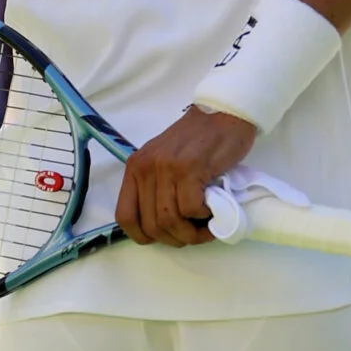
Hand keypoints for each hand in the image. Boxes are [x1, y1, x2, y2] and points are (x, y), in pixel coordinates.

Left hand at [114, 107, 257, 247]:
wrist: (224, 112)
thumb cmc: (199, 139)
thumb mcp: (166, 160)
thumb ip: (158, 186)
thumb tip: (164, 226)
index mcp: (135, 167)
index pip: (125, 216)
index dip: (144, 235)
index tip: (166, 236)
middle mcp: (146, 167)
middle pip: (151, 224)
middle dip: (175, 238)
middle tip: (195, 234)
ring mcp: (166, 167)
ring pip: (170, 220)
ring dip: (192, 233)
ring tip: (207, 227)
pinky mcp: (189, 168)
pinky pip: (191, 209)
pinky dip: (204, 217)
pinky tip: (213, 209)